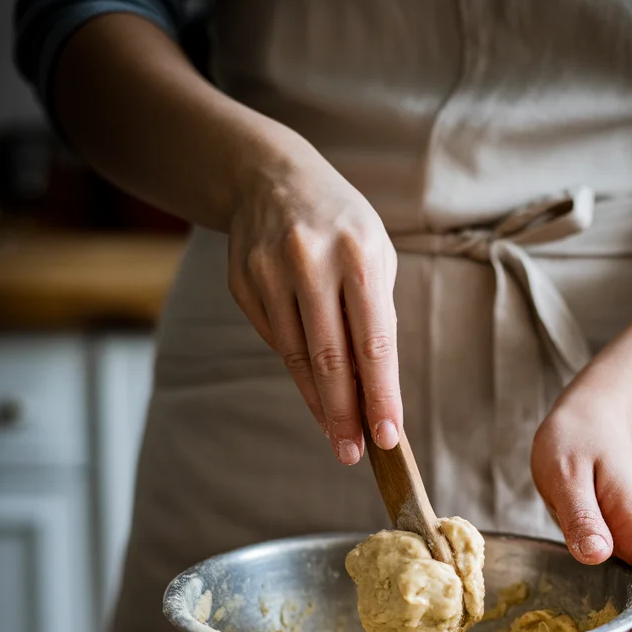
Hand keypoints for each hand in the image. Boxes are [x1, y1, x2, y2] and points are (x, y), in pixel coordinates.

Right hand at [227, 133, 400, 463]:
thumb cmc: (342, 226)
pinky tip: (315, 391)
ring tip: (338, 437)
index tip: (388, 437)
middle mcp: (310, 262)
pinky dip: (299, 371)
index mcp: (358, 256)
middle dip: (344, 414)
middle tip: (354, 454)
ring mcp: (269, 273)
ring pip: (297, 357)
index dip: (380, 396)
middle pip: (330, 359)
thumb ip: (376, 317)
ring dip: (320, 403)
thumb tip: (374, 392)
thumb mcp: (375, 256)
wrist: (270, 177)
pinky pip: (276, 341)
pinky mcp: (243, 284)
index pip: (373, 342)